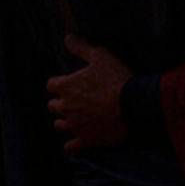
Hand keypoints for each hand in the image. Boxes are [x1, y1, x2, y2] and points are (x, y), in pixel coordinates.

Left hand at [47, 36, 133, 154]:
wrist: (133, 106)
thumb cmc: (117, 79)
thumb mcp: (101, 56)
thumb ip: (81, 48)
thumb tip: (68, 38)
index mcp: (66, 86)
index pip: (51, 85)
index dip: (60, 83)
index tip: (68, 83)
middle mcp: (66, 107)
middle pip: (52, 106)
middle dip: (60, 102)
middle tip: (72, 100)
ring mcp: (75, 125)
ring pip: (59, 125)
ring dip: (64, 121)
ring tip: (73, 119)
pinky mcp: (86, 140)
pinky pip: (71, 147)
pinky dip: (71, 146)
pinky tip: (73, 144)